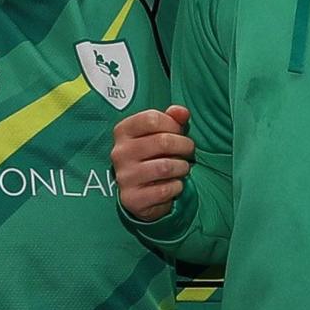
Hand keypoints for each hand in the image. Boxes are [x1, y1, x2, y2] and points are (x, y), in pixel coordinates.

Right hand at [114, 105, 194, 221]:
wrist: (141, 193)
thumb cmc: (154, 157)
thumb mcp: (162, 134)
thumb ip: (172, 119)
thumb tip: (181, 112)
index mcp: (123, 131)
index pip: (152, 119)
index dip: (173, 125)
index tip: (179, 132)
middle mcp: (119, 152)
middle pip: (162, 142)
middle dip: (184, 146)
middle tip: (189, 151)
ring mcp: (124, 176)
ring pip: (165, 167)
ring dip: (182, 167)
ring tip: (183, 168)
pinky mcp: (131, 198)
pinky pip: (164, 190)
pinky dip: (176, 187)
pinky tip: (175, 185)